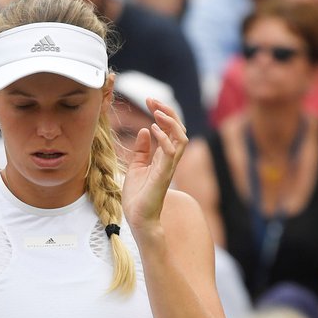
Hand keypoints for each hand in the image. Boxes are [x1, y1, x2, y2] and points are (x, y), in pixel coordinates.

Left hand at [121, 98, 187, 231]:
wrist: (137, 216)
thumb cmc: (138, 195)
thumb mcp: (136, 166)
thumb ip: (141, 150)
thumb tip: (143, 131)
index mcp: (164, 156)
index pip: (170, 129)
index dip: (162, 112)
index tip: (149, 101)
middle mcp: (170, 159)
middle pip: (179, 129)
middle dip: (167, 111)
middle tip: (151, 100)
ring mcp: (169, 166)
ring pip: (181, 138)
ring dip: (170, 122)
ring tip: (156, 112)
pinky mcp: (164, 174)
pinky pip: (171, 152)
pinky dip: (163, 139)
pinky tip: (152, 129)